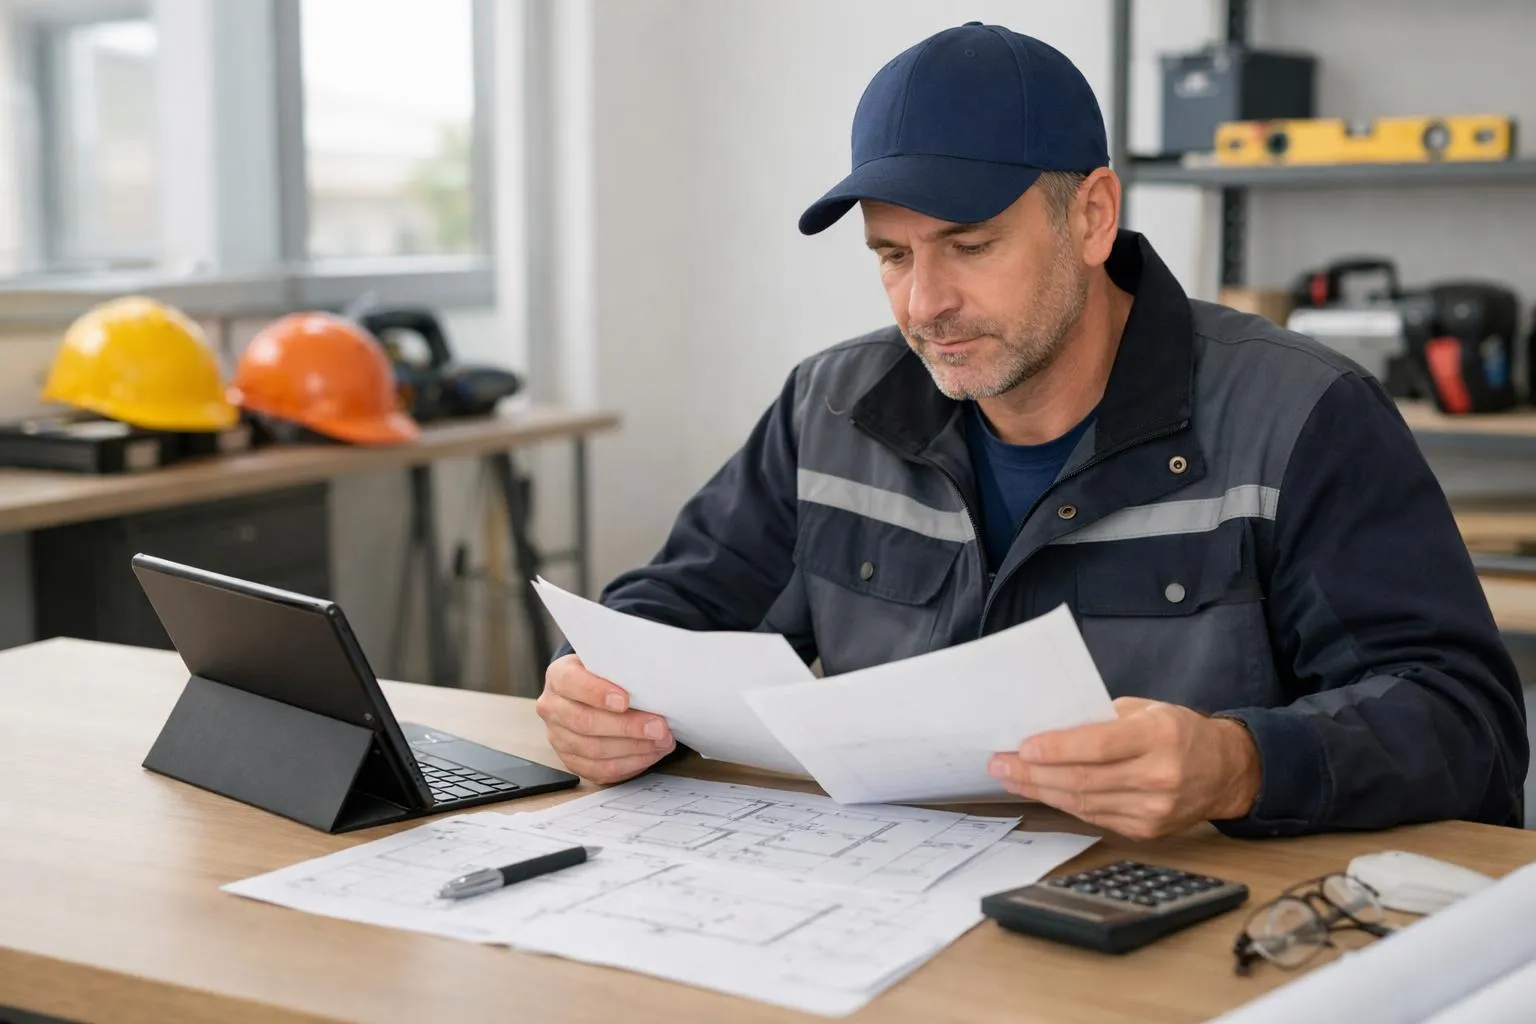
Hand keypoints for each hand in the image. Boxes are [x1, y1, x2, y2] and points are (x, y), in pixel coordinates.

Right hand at [535, 654, 674, 783]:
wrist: (589, 692)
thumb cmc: (604, 675)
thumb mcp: (608, 662)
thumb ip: (621, 670)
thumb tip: (653, 685)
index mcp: (558, 677)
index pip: (572, 683)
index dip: (598, 693)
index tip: (625, 700)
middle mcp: (553, 708)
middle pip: (585, 722)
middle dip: (627, 727)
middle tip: (658, 727)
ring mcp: (558, 737)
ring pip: (594, 750)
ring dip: (634, 748)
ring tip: (661, 742)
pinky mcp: (570, 760)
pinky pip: (599, 769)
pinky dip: (629, 764)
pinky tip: (650, 754)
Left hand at [987, 697, 1261, 839]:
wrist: (1226, 771)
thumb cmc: (1179, 732)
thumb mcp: (1147, 710)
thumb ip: (1102, 719)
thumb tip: (1048, 726)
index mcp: (1160, 737)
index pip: (1099, 745)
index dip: (1057, 748)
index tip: (1023, 747)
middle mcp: (1159, 776)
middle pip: (1084, 779)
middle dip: (1033, 773)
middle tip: (999, 764)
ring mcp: (1153, 809)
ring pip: (1083, 802)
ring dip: (1040, 790)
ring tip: (1010, 778)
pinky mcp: (1147, 831)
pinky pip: (1094, 817)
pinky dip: (1063, 804)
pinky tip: (1041, 791)